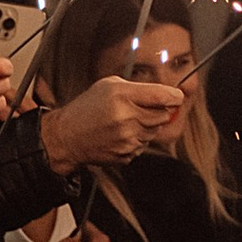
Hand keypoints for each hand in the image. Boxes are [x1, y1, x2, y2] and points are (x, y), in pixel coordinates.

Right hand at [40, 74, 182, 168]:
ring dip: (146, 126)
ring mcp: (127, 139)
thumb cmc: (87, 108)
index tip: (175, 96)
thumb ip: (139, 88)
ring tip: (125, 122)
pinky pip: (144, 146)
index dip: (174, 96)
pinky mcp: (126, 155)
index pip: (164, 96)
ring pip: (155, 131)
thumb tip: (167, 93)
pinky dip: (136, 140)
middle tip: (140, 109)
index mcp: (122, 97)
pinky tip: (119, 135)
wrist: (66, 137)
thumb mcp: (109, 86)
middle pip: (164, 115)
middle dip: (158, 111)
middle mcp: (126, 118)